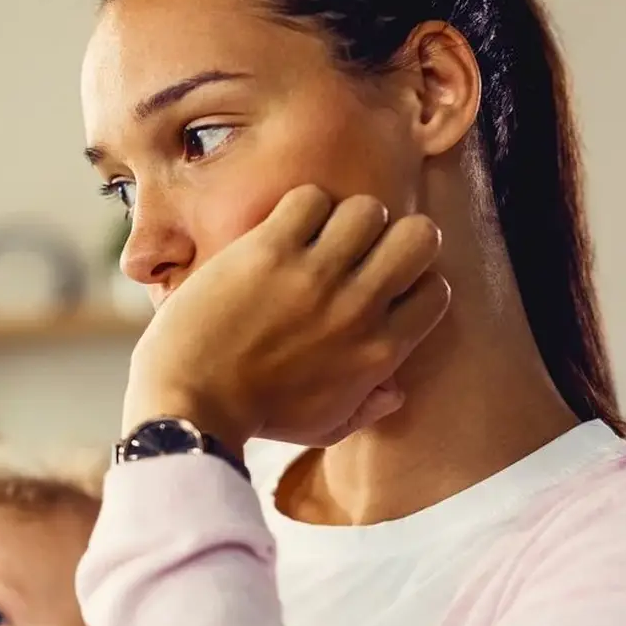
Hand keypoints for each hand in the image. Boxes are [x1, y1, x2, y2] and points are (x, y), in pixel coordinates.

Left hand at [123, 186, 451, 450]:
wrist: (188, 406)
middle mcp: (358, 309)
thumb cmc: (254, 419)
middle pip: (419, 235)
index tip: (375, 284)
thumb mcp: (323, 426)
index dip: (409, 280)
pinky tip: (276, 232)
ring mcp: (315, 277)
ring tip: (310, 238)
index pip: (436, 289)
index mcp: (380, 352)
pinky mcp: (268, 252)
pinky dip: (297, 208)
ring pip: (367, 209)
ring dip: (340, 218)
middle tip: (352, 251)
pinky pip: (309, 199)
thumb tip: (397, 390)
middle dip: (390, 235)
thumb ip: (367, 406)